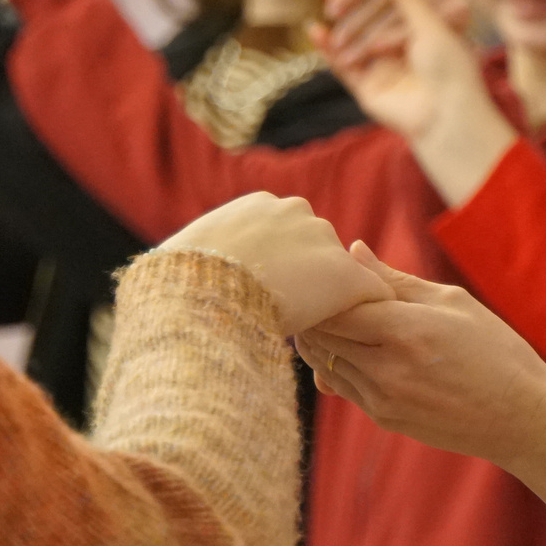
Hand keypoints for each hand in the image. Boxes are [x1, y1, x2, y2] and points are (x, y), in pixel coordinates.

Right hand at [159, 193, 393, 335]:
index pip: (283, 237)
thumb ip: (207, 256)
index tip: (268, 298)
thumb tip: (176, 274)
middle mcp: (297, 212)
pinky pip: (369, 295)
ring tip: (318, 337)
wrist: (198, 297)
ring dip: (331, 301)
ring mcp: (325, 242)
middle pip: (315, 251)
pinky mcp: (346, 276)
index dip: (279, 269)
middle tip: (292, 321)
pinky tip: (357, 340)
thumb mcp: (185, 257)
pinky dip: (364, 314)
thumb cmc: (178, 285)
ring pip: (340, 275)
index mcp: (259, 205)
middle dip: (307, 281)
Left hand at [295, 244, 545, 474]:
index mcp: (405, 331)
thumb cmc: (496, 350)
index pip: (334, 308)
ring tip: (326, 317)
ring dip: (319, 339)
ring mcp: (382, 398)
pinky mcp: (383, 417)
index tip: (325, 274)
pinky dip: (335, 364)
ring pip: (324, 362)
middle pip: (321, 336)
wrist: (521, 418)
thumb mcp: (452, 302)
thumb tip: (353, 250)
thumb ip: (395, 280)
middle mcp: (387, 369)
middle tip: (316, 292)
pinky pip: (341, 386)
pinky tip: (347, 347)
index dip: (322, 290)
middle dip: (314, 313)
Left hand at [305, 0, 474, 69]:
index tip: (328, 11)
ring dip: (371, 33)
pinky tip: (376, 51)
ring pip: (400, 9)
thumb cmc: (395, 6)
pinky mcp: (460, 5)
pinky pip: (422, 24)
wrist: (440, 30)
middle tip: (336, 40)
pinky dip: (396, 37)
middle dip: (356, 17)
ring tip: (348, 54)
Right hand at [315, 0, 516, 205]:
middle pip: (363, 12)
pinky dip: (326, 49)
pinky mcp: (367, 87)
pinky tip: (314, 30)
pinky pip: (342, 65)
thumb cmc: (450, 70)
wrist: (446, 116)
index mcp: (419, 26)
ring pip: (349, 34)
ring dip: (330, 13)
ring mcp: (381, 65)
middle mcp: (398, 44)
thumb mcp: (431, 24)